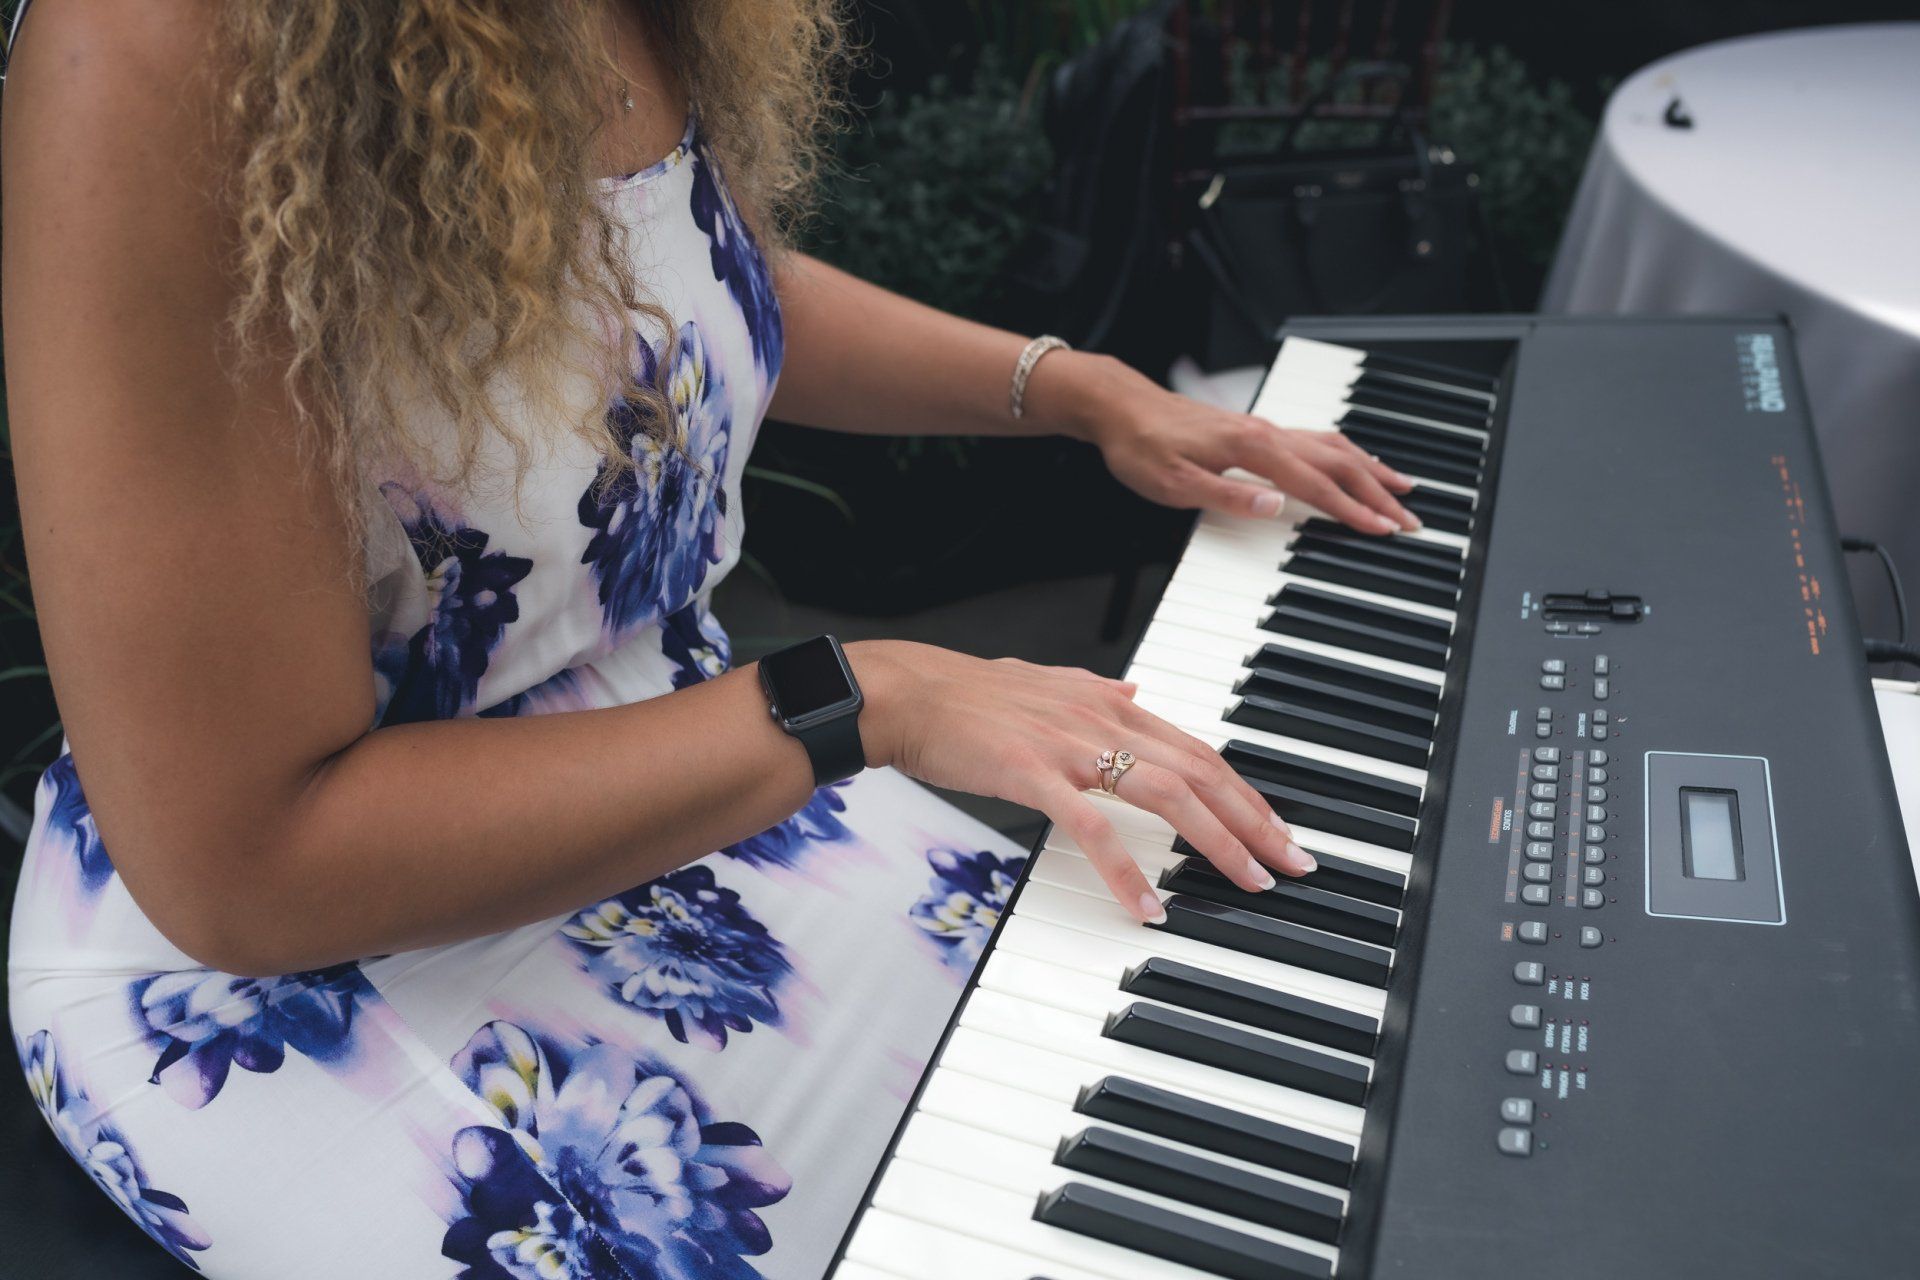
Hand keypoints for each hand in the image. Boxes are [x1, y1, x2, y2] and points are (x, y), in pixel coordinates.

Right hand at [850, 640, 1317, 923]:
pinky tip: (1149, 905)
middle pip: (1199, 772)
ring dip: (1215, 842)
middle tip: (1289, 864)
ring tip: (1247, 881)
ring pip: (1165, 794)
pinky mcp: (1033, 773)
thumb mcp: (1043, 679)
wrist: (906, 693)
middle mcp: (1101, 718)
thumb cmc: (966, 695)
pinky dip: (1126, 870)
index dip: (1243, 790)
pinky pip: (1092, 828)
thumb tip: (1134, 690)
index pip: (1196, 749)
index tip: (1276, 828)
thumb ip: (1094, 688)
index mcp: (1107, 703)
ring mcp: (1070, 746)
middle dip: (1253, 820)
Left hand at [1034, 352, 1420, 533]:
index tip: (1383, 529)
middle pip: (1337, 463)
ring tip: (1402, 487)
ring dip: (1370, 468)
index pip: (1314, 485)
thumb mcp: (1172, 484)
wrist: (1120, 407)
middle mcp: (1266, 433)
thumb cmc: (1141, 446)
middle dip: (1378, 492)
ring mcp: (1264, 428)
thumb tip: (1275, 507)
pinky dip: (1346, 453)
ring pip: (1332, 446)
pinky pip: (1315, 439)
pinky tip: (1355, 461)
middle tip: (1411, 519)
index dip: (1351, 509)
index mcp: (1251, 449)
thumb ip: (1226, 497)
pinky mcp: (1257, 429)